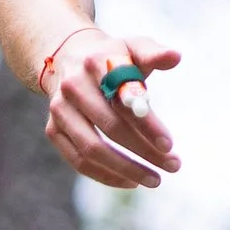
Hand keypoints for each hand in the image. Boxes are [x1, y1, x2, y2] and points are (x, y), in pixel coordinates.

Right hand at [40, 29, 182, 188]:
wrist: (70, 59)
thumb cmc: (113, 57)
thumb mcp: (134, 47)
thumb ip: (154, 53)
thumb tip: (176, 56)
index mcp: (96, 62)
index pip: (124, 98)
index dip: (147, 123)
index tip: (170, 144)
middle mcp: (73, 86)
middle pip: (110, 126)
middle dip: (144, 150)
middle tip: (173, 165)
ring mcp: (60, 110)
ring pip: (92, 148)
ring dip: (126, 169)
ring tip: (155, 179)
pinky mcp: (53, 129)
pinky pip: (77, 160)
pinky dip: (104, 175)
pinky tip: (131, 181)